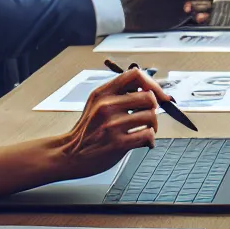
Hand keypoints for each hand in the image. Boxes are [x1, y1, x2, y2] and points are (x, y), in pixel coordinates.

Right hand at [52, 68, 168, 178]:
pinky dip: (150, 139)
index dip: (152, 83)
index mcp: (103, 93)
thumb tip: (150, 89)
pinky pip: (148, 135)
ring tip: (144, 130)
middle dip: (154, 108)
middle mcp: (106, 106)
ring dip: (153, 125)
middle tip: (147, 116)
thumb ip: (119, 93)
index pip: (135, 75)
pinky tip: (143, 141)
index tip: (158, 94)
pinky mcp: (118, 143)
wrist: (71, 154)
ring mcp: (112, 125)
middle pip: (148, 97)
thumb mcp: (96, 103)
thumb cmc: (88, 129)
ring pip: (151, 116)